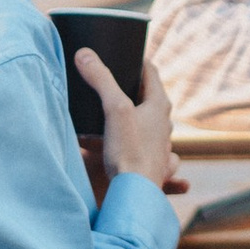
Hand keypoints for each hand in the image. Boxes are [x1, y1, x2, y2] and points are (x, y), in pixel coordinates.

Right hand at [73, 50, 187, 200]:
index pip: (150, 71)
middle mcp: (164, 124)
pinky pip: (138, 147)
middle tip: (108, 83)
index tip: (123, 54)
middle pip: (147, 97)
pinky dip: (125, 142)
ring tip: (105, 115)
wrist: (134, 195)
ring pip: (144, 123)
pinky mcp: (151, 164)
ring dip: (126, 117)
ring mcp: (160, 145)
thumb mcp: (113, 109)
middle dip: (128, 89)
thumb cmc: (129, 151)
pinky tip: (112, 145)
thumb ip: (100, 79)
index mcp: (159, 106)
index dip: (136, 60)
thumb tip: (85, 54)